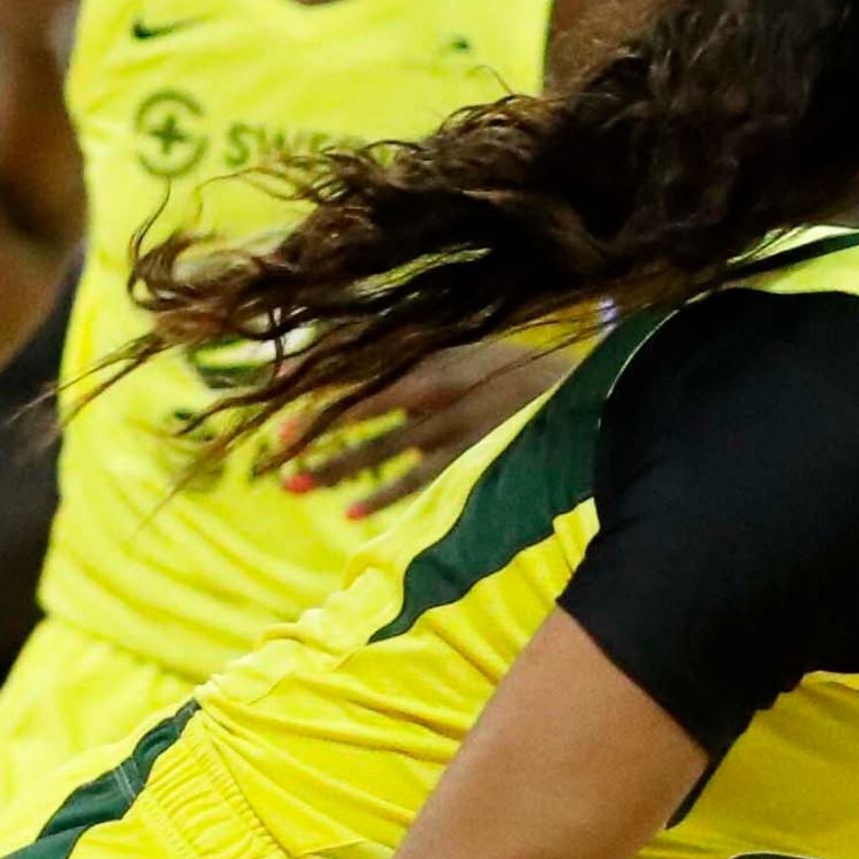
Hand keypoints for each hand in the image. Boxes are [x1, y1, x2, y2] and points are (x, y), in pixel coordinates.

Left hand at [278, 341, 573, 518]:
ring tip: (294, 484)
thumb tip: (365, 361)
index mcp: (432, 351)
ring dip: (336, 467)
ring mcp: (451, 425)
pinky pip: (417, 481)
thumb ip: (421, 357)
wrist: (583, 395)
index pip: (361, 357)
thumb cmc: (518, 370)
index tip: (274, 380)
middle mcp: (436, 385)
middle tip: (275, 442)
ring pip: (381, 448)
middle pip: (359, 404)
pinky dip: (384, 496)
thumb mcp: (469, 347)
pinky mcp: (468, 459)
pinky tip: (352, 512)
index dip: (316, 368)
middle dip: (315, 425)